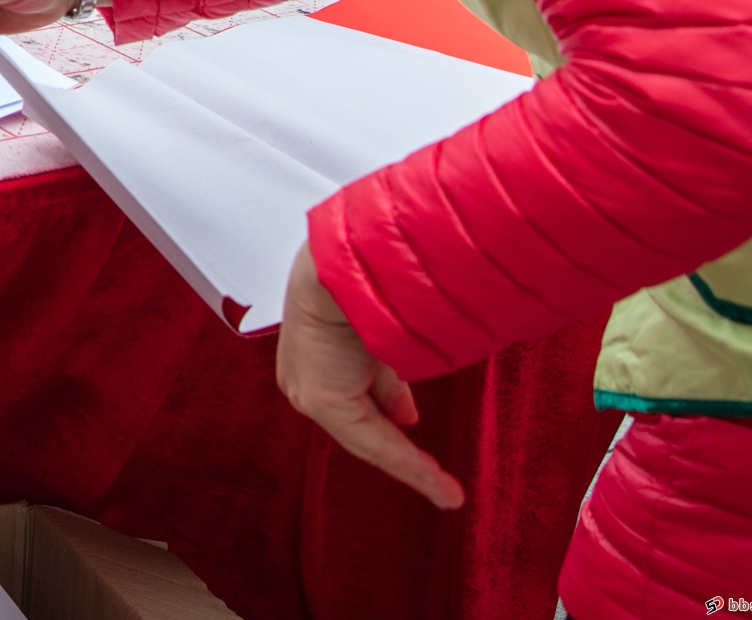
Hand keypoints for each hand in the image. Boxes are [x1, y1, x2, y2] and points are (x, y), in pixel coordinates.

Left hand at [276, 246, 466, 510]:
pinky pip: (372, 441)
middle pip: (361, 416)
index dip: (389, 406)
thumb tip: (406, 412)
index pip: (355, 388)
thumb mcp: (385, 328)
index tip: (412, 421)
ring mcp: (307, 386)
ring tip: (447, 490)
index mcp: (316, 343)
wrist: (354, 261)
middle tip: (436, 473)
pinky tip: (439, 484)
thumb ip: (388, 369)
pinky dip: (410, 464)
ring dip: (412, 463)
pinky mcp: (320, 399)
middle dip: (400, 442)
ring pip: (368, 435)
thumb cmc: (372, 276)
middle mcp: (304, 367)